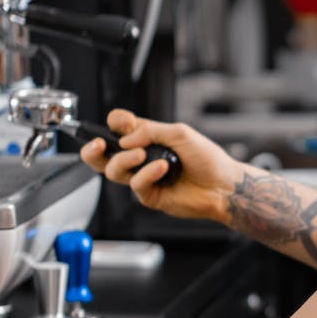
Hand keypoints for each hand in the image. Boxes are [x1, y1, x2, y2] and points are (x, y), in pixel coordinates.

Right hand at [81, 110, 241, 222]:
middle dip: (92, 150)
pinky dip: (147, 173)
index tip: (122, 121)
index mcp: (147, 138)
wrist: (223, 186)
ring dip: (124, 160)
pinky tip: (163, 168)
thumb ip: (150, 131)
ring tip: (142, 154)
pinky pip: (136, 184)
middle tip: (98, 144)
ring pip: (115, 170)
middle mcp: (142, 158)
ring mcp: (144, 177)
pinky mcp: (150, 196)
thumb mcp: (179, 133)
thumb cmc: (207, 159)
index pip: (120, 128)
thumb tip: (123, 140)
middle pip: (105, 155)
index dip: (115, 123)